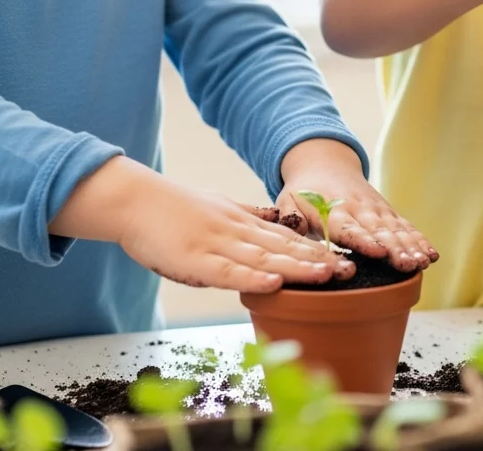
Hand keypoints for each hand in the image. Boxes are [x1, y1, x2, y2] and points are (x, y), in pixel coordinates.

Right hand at [52, 156, 353, 293]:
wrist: (132, 199)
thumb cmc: (170, 207)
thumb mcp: (217, 206)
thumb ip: (247, 215)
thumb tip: (273, 218)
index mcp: (241, 221)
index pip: (286, 237)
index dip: (316, 248)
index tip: (344, 257)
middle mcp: (236, 231)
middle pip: (283, 247)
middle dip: (317, 260)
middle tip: (351, 270)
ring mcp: (217, 244)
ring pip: (263, 257)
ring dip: (296, 267)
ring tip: (326, 276)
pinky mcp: (195, 258)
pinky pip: (228, 271)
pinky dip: (252, 276)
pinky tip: (274, 283)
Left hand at [280, 139, 437, 272]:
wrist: (324, 165)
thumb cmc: (303, 192)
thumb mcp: (287, 202)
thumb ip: (289, 218)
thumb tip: (292, 230)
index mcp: (332, 211)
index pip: (349, 228)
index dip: (364, 240)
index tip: (379, 252)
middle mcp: (358, 210)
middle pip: (379, 231)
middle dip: (395, 248)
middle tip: (408, 264)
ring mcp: (376, 211)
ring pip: (396, 230)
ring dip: (411, 246)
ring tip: (423, 262)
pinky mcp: (387, 213)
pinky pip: (405, 227)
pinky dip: (419, 240)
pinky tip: (431, 255)